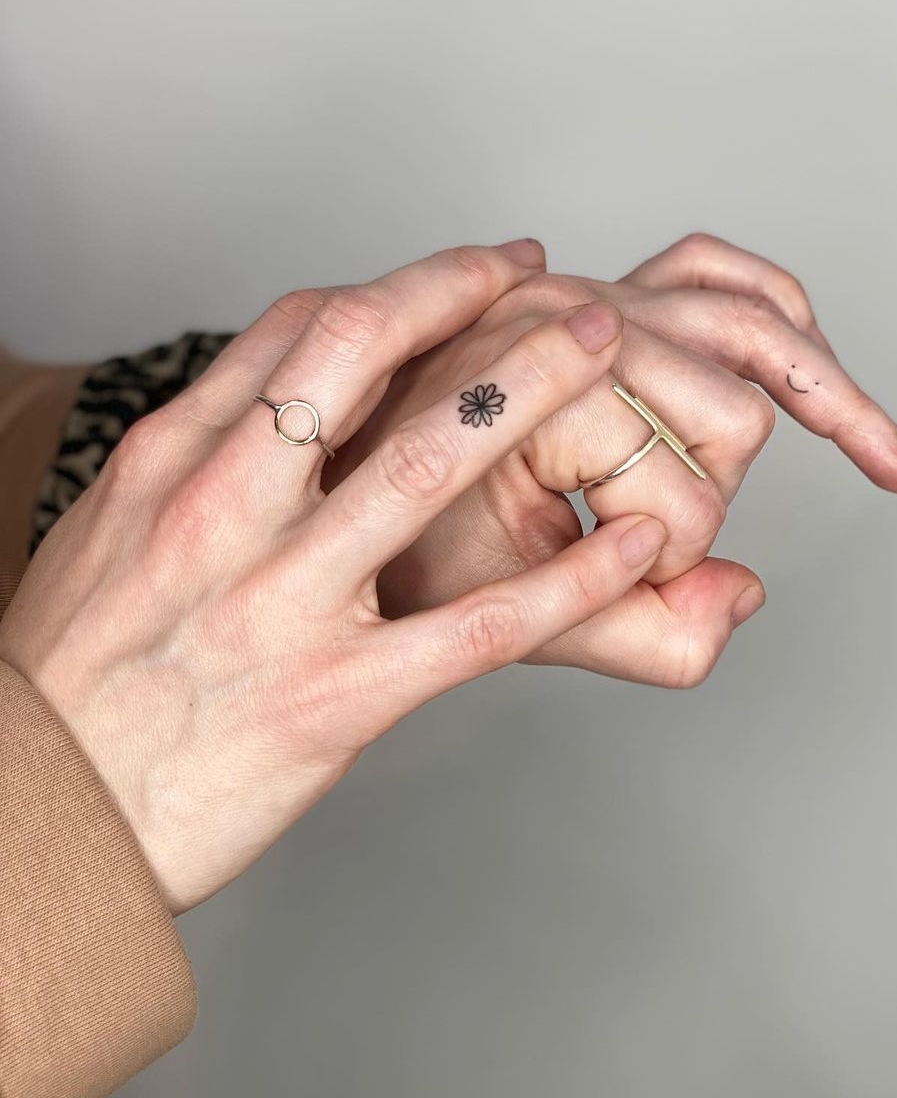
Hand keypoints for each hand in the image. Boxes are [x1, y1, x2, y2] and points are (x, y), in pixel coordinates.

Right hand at [0, 242, 673, 912]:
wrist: (40, 822)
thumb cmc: (77, 679)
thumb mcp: (111, 539)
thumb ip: (199, 466)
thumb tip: (277, 407)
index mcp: (170, 464)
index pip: (296, 332)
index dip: (402, 289)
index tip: (470, 275)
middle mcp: (224, 511)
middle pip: (360, 356)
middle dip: (468, 299)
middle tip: (551, 286)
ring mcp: (283, 601)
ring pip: (428, 463)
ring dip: (531, 392)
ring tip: (603, 356)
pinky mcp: (337, 697)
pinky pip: (479, 626)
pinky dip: (571, 578)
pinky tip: (635, 549)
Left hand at [329, 234, 896, 684]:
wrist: (337, 481)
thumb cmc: (398, 538)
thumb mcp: (504, 615)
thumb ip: (631, 632)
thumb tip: (743, 596)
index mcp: (530, 386)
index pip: (686, 496)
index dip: (666, 566)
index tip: (610, 582)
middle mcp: (564, 315)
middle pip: (732, 414)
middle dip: (708, 500)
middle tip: (642, 536)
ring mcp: (587, 292)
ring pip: (752, 334)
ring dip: (821, 401)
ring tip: (895, 459)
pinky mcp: (601, 294)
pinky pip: (720, 275)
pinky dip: (779, 320)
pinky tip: (819, 366)